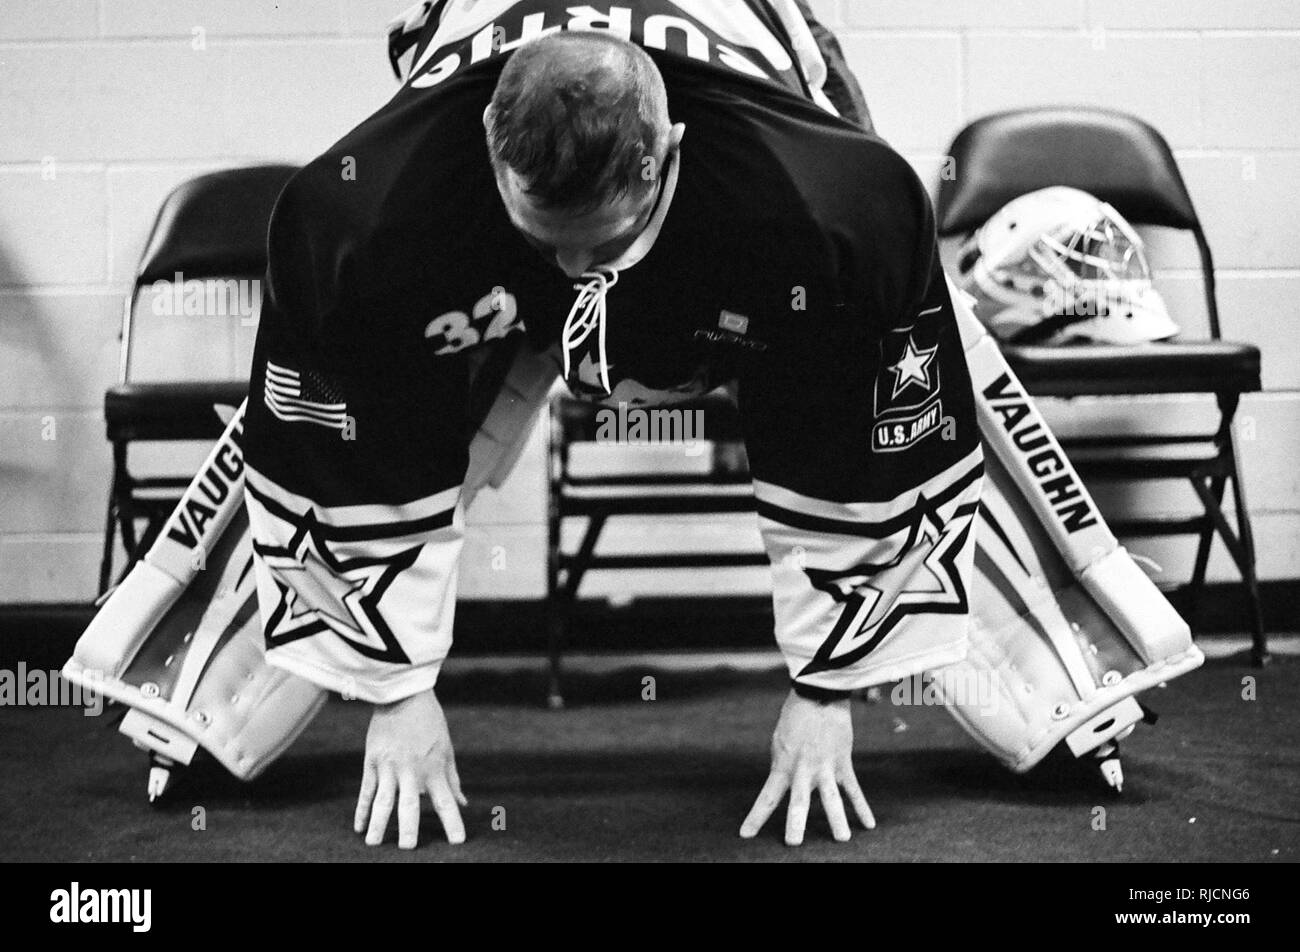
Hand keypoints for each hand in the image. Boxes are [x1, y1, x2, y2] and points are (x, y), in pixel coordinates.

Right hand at [354, 688, 466, 848]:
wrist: (403, 695)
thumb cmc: (429, 722)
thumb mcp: (446, 748)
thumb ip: (452, 778)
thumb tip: (462, 802)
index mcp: (433, 768)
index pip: (445, 801)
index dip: (452, 822)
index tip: (457, 841)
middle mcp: (411, 770)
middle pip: (409, 805)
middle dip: (408, 828)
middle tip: (408, 849)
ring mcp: (389, 766)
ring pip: (383, 800)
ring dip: (378, 823)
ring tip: (374, 844)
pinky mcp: (372, 761)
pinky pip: (366, 790)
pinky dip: (361, 809)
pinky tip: (358, 827)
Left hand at [740, 689, 875, 845]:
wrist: (818, 695)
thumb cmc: (794, 718)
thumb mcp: (778, 742)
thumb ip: (781, 765)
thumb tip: (781, 784)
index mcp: (783, 766)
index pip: (767, 798)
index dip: (756, 817)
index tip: (745, 836)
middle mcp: (803, 770)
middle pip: (799, 802)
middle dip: (796, 824)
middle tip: (793, 844)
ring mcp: (825, 767)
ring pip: (831, 798)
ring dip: (837, 819)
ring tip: (841, 839)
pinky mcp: (843, 763)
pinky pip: (853, 788)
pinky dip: (861, 807)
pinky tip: (869, 825)